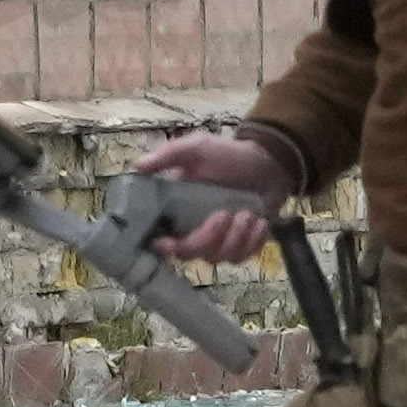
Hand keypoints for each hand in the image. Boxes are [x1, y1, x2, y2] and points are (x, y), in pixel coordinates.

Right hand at [123, 126, 303, 268]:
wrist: (268, 163)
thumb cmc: (229, 155)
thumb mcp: (198, 148)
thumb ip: (169, 155)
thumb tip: (138, 166)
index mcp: (176, 210)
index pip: (160, 239)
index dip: (162, 246)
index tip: (170, 241)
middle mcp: (193, 231)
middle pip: (189, 253)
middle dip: (208, 237)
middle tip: (226, 213)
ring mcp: (218, 242)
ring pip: (218, 258)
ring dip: (236, 237)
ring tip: (249, 214)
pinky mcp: (241, 247)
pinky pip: (242, 258)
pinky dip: (253, 241)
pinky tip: (260, 222)